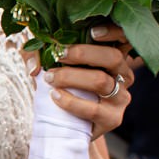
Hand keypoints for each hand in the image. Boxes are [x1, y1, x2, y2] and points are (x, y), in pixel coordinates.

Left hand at [45, 26, 133, 141]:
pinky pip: (93, 109)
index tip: (92, 31)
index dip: (114, 31)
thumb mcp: (50, 65)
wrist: (68, 127)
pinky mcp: (112, 118)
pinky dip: (70, 101)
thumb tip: (34, 64)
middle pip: (112, 57)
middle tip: (58, 54)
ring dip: (71, 77)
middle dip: (82, 53)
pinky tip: (55, 96)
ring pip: (101, 81)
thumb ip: (38, 55)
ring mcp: (121, 97)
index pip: (124, 38)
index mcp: (114, 56)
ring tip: (49, 77)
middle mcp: (123, 74)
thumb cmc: (62, 88)